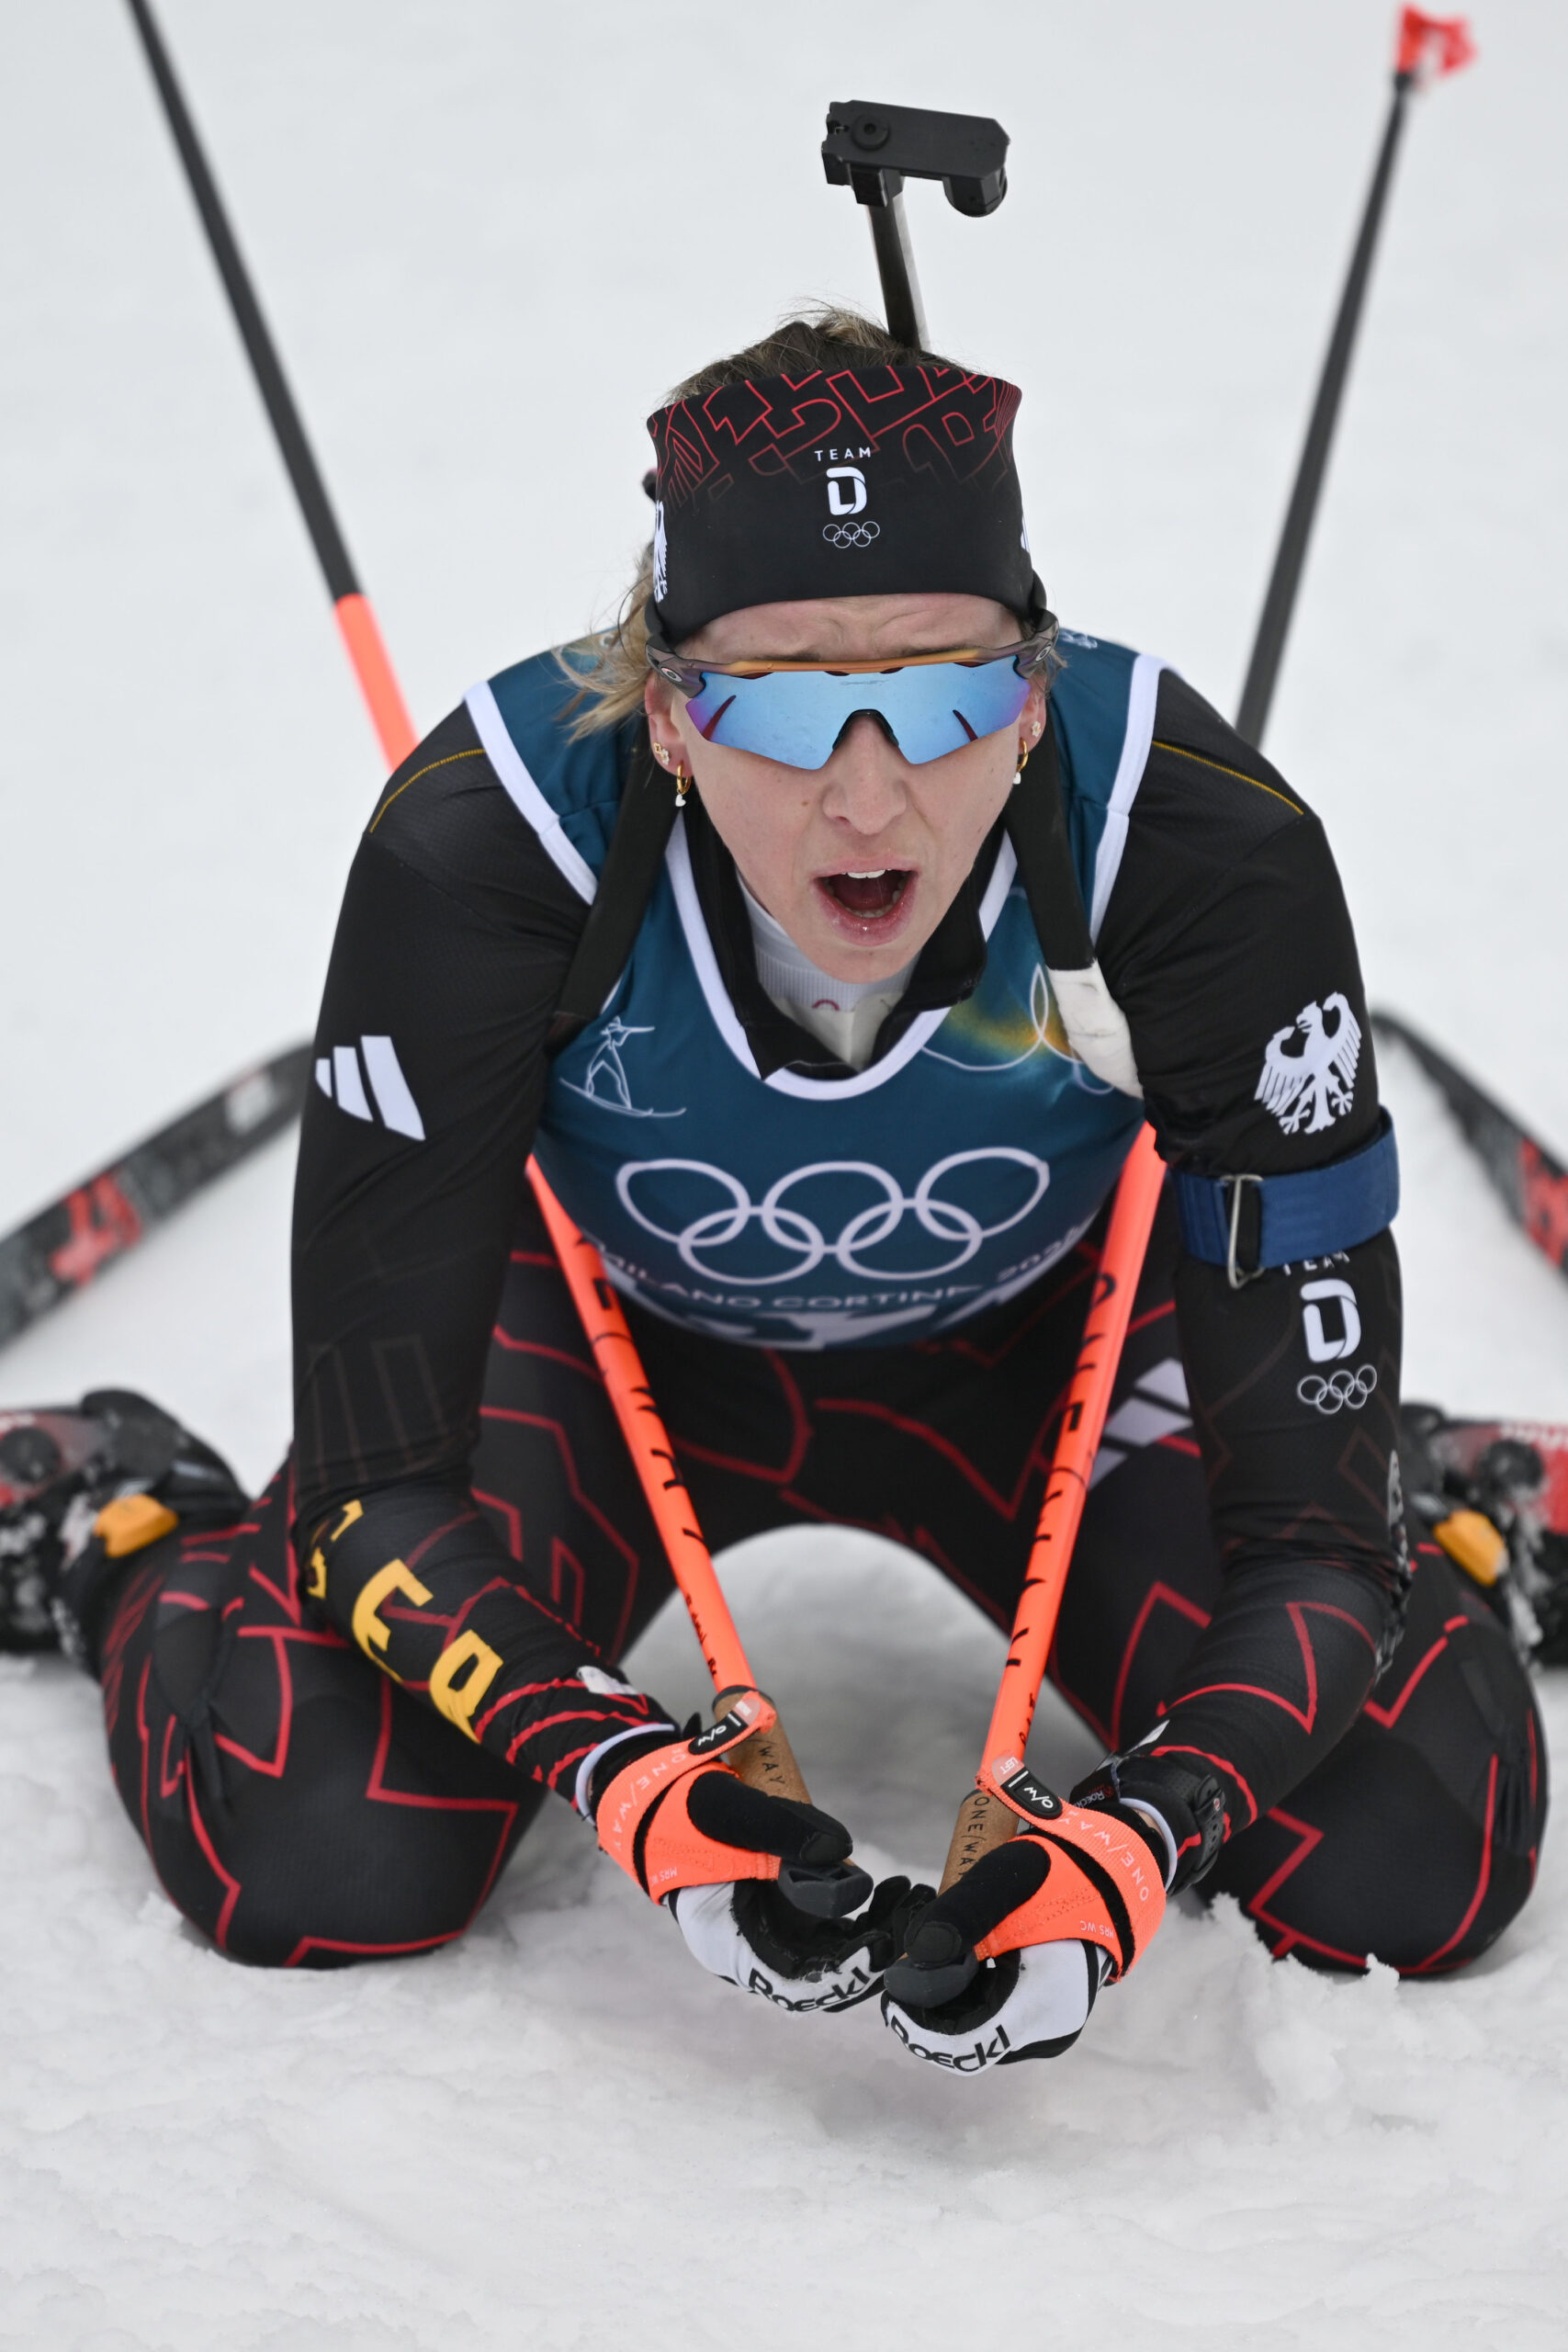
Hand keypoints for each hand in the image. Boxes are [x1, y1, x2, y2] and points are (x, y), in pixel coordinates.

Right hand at [592, 1694, 910, 2012]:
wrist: (656, 1790)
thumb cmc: (681, 1803)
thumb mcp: (725, 1807)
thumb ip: (779, 1827)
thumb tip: (839, 1851)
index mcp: (727, 1940)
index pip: (791, 1984)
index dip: (838, 1977)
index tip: (876, 1951)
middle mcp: (755, 1946)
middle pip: (824, 1976)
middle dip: (872, 1954)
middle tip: (911, 1919)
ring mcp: (775, 1929)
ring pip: (838, 1953)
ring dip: (880, 1933)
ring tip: (912, 1896)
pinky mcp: (791, 1907)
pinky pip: (839, 1926)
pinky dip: (870, 1914)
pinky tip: (897, 1889)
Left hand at [882, 1797, 1166, 2069]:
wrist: (1118, 1870)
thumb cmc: (1067, 1869)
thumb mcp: (1008, 1878)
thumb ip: (958, 1917)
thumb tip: (909, 1966)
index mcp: (1043, 2005)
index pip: (967, 2045)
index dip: (919, 2028)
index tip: (889, 1995)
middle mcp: (1046, 2029)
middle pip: (966, 2039)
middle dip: (925, 2007)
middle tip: (901, 1963)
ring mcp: (1046, 2024)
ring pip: (975, 2029)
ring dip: (941, 1998)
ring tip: (926, 1951)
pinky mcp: (1041, 2011)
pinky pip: (989, 2015)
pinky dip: (962, 1991)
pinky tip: (953, 1955)